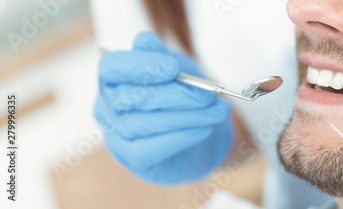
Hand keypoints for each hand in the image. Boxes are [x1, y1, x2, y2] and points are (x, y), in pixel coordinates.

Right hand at [94, 32, 233, 184]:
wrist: (203, 134)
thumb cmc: (184, 97)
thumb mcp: (180, 70)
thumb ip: (163, 56)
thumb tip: (145, 40)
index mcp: (112, 79)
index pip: (112, 68)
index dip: (140, 66)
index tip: (172, 68)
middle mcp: (106, 108)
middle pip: (133, 98)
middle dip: (176, 95)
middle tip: (209, 94)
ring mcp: (116, 137)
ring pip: (145, 124)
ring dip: (187, 116)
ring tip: (217, 111)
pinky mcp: (132, 160)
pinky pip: (150, 150)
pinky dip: (180, 138)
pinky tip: (204, 130)